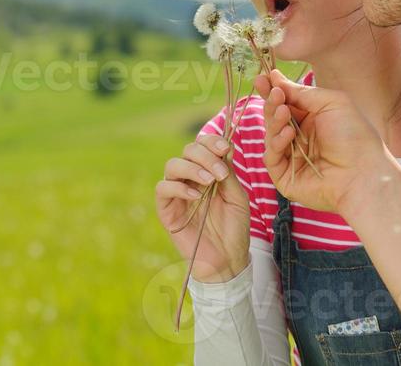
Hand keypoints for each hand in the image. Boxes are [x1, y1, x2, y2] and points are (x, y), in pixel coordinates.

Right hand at [155, 131, 251, 281]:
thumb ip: (229, 174)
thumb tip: (226, 147)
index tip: (225, 148)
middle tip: (221, 172)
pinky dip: (178, 188)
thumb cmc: (234, 229)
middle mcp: (189, 179)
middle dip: (205, 156)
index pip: (202, 146)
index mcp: (207, 172)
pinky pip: (163, 189)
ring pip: (172, 165)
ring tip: (209, 181)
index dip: (211, 141)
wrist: (228, 260)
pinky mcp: (166, 210)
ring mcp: (176, 193)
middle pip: (187, 151)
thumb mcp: (237, 198)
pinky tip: (196, 196)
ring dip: (192, 169)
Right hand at [255, 69, 392, 214]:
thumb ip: (301, 92)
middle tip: (274, 94)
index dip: (273, 90)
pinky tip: (288, 134)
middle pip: (274, 117)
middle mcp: (299, 138)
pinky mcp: (285, 176)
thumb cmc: (354, 135)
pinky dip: (277, 142)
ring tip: (283, 111)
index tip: (263, 78)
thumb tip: (274, 77)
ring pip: (270, 135)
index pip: (285, 103)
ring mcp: (291, 158)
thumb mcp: (331, 103)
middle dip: (271, 103)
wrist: (364, 173)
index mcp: (311, 120)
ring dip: (274, 120)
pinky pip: (271, 157)